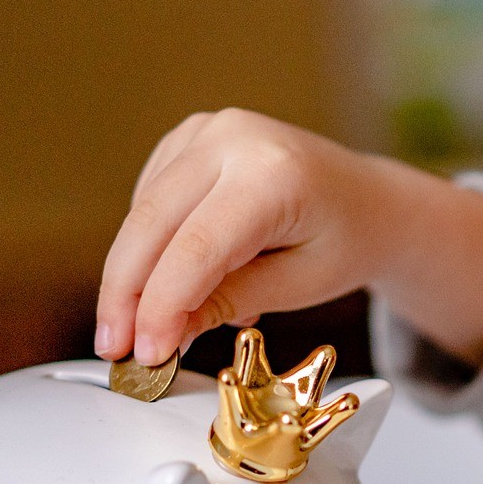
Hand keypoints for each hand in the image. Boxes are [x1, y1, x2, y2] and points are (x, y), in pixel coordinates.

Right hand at [95, 109, 482, 368]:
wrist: (366, 201)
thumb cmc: (344, 242)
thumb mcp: (297, 286)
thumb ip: (227, 302)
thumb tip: (162, 333)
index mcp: (275, 174)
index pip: (196, 247)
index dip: (161, 305)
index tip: (145, 353)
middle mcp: (235, 138)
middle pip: (153, 223)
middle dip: (126, 294)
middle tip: (116, 350)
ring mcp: (208, 130)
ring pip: (141, 212)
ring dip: (132, 276)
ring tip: (146, 330)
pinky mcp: (190, 138)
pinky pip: (149, 198)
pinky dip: (149, 246)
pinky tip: (171, 282)